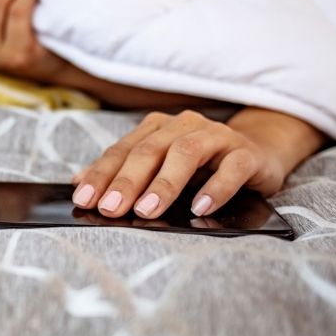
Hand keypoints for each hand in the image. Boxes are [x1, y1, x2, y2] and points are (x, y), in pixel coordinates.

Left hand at [71, 108, 322, 218]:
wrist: (257, 154)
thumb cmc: (200, 166)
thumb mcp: (159, 167)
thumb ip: (123, 172)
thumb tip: (78, 183)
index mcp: (158, 128)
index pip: (123, 150)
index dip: (102, 173)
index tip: (84, 198)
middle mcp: (184, 126)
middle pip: (150, 150)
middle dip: (127, 180)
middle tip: (110, 208)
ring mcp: (217, 137)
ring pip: (186, 154)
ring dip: (164, 184)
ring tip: (147, 210)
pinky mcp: (247, 154)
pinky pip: (232, 168)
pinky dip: (215, 188)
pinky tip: (199, 208)